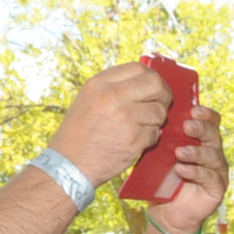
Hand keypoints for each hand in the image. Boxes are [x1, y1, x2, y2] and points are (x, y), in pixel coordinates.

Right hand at [49, 63, 172, 184]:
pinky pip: (155, 133)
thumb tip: (145, 81)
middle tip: (160, 105)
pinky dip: (150, 138)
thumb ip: (114, 88)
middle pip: (155, 85)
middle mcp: (113, 96)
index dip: (152, 77)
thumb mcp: (89, 99)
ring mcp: (125, 118)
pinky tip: (136, 141)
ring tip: (141, 127)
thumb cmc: (80, 133)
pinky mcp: (134, 139)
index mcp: (100, 83)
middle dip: (163, 95)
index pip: (139, 68)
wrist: (69, 165)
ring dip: (156, 120)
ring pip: (159, 111)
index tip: (154, 88)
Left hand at [145, 104, 227, 233]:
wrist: (166, 212)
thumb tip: (153, 119)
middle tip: (187, 126)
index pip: (210, 122)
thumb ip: (163, 139)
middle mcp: (213, 152)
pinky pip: (209, 177)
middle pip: (214, 135)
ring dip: (196, 152)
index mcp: (201, 140)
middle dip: (201, 129)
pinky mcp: (217, 188)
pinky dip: (195, 172)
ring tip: (179, 152)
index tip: (192, 110)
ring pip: (213, 156)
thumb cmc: (162, 180)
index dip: (205, 114)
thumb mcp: (160, 155)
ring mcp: (217, 170)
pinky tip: (181, 170)